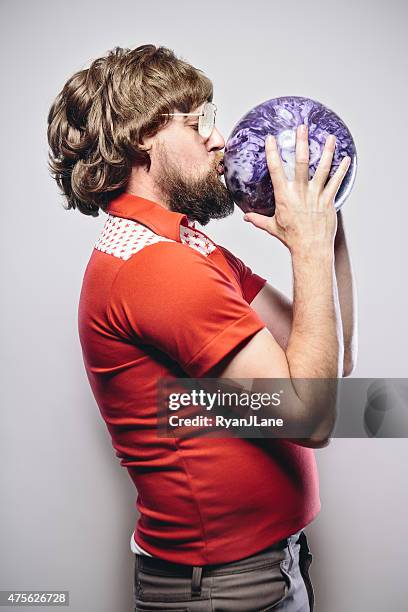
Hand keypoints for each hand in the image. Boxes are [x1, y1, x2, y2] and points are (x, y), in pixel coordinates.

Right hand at [243, 125, 350, 254]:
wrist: (310, 248)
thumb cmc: (291, 238)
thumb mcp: (272, 227)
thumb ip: (258, 220)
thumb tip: (245, 217)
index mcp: (284, 196)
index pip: (276, 170)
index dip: (272, 153)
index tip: (271, 139)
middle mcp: (300, 192)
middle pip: (301, 162)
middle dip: (302, 143)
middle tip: (302, 127)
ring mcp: (316, 195)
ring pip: (323, 168)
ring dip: (327, 151)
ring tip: (330, 137)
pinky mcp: (328, 200)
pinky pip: (336, 182)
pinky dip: (342, 169)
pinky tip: (346, 158)